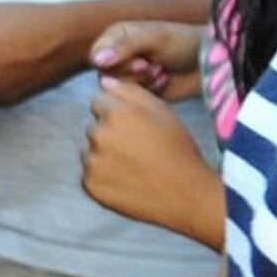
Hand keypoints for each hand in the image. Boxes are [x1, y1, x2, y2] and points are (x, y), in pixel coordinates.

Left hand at [81, 77, 223, 248]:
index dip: (118, 113)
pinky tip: (127, 180)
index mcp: (115, 114)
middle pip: (94, 127)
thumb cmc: (178, 149)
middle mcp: (98, 136)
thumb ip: (130, 91)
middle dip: (110, 133)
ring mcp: (92, 162)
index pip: (99, 102)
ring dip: (104, 155)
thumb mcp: (162, 110)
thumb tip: (104, 82)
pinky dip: (103, 177)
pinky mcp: (90, 185)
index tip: (135, 126)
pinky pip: (90, 174)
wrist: (186, 194)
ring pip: (91, 151)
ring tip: (133, 165)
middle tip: (138, 148)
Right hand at [87, 17, 204, 101]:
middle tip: (153, 67)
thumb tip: (96, 60)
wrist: (208, 61)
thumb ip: (124, 46)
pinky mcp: (141, 90)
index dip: (116, 63)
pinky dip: (150, 91)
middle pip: (107, 75)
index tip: (141, 61)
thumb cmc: (182, 42)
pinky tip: (164, 82)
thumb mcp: (153, 38)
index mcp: (117, 36)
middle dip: (132, 74)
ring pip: (118, 89)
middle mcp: (119, 55)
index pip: (98, 56)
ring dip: (142, 83)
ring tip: (161, 73)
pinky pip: (132, 98)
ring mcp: (129, 74)